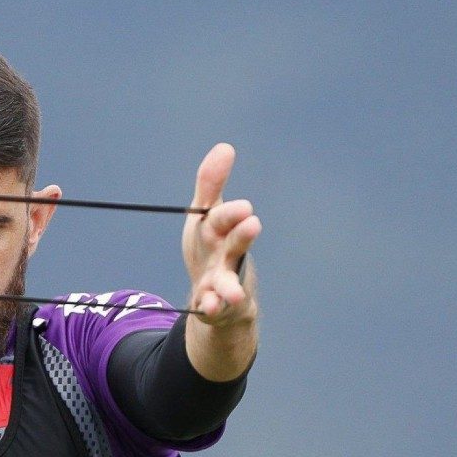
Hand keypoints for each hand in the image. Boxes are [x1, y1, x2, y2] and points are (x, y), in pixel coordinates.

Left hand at [181, 143, 259, 323]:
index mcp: (220, 231)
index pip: (225, 218)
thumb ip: (210, 184)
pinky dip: (211, 307)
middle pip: (234, 245)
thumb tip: (225, 147)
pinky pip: (212, 309)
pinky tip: (208, 307)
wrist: (218, 295)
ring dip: (229, 286)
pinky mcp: (216, 306)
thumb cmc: (211, 247)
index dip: (232, 213)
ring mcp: (223, 282)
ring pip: (227, 283)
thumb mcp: (204, 216)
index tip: (244, 208)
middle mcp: (226, 255)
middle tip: (252, 223)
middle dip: (241, 235)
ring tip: (232, 293)